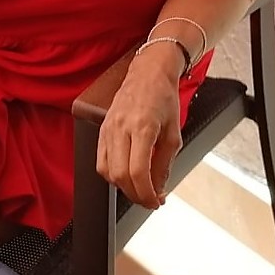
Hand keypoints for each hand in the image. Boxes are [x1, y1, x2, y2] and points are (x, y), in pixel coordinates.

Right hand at [97, 45, 183, 207]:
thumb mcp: (174, 132)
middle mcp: (121, 128)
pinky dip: (112, 175)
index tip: (155, 202)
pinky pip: (100, 161)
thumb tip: (158, 188)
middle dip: (135, 194)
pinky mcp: (101, 130)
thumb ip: (164, 163)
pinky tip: (126, 176)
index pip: (138, 171)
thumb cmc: (163, 97)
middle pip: (119, 175)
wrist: (148, 73)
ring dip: (122, 187)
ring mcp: (108, 129)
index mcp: (142, 127)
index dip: (146, 194)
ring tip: (139, 188)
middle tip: (149, 199)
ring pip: (106, 171)